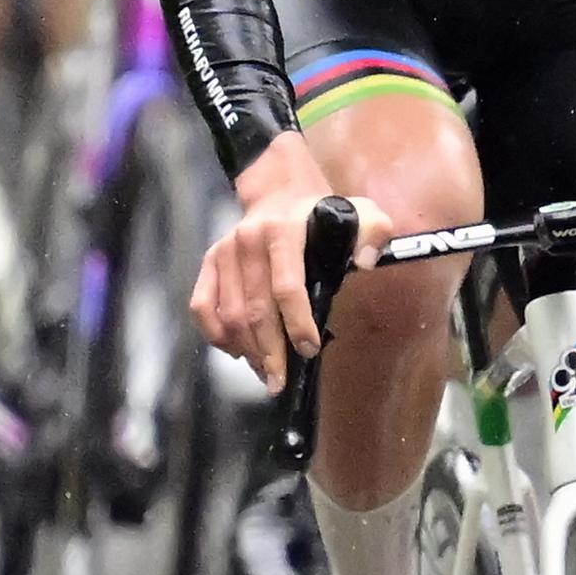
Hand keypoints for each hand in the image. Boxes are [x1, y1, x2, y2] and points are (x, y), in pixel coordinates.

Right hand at [191, 131, 392, 392]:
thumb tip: (364, 262)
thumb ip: (373, 232)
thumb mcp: (361, 213)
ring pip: (228, 314)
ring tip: (266, 372)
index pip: (287, 286)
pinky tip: (238, 353)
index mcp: (284, 230)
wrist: (281, 193)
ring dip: (247, 350)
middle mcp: (248, 240)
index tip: (309, 351)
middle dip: (269, 351)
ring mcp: (224, 251)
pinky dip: (216, 335)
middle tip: (280, 381)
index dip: (297, 323)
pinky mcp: (210, 261)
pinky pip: (202, 306)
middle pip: (254, 309)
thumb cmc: (325, 215)